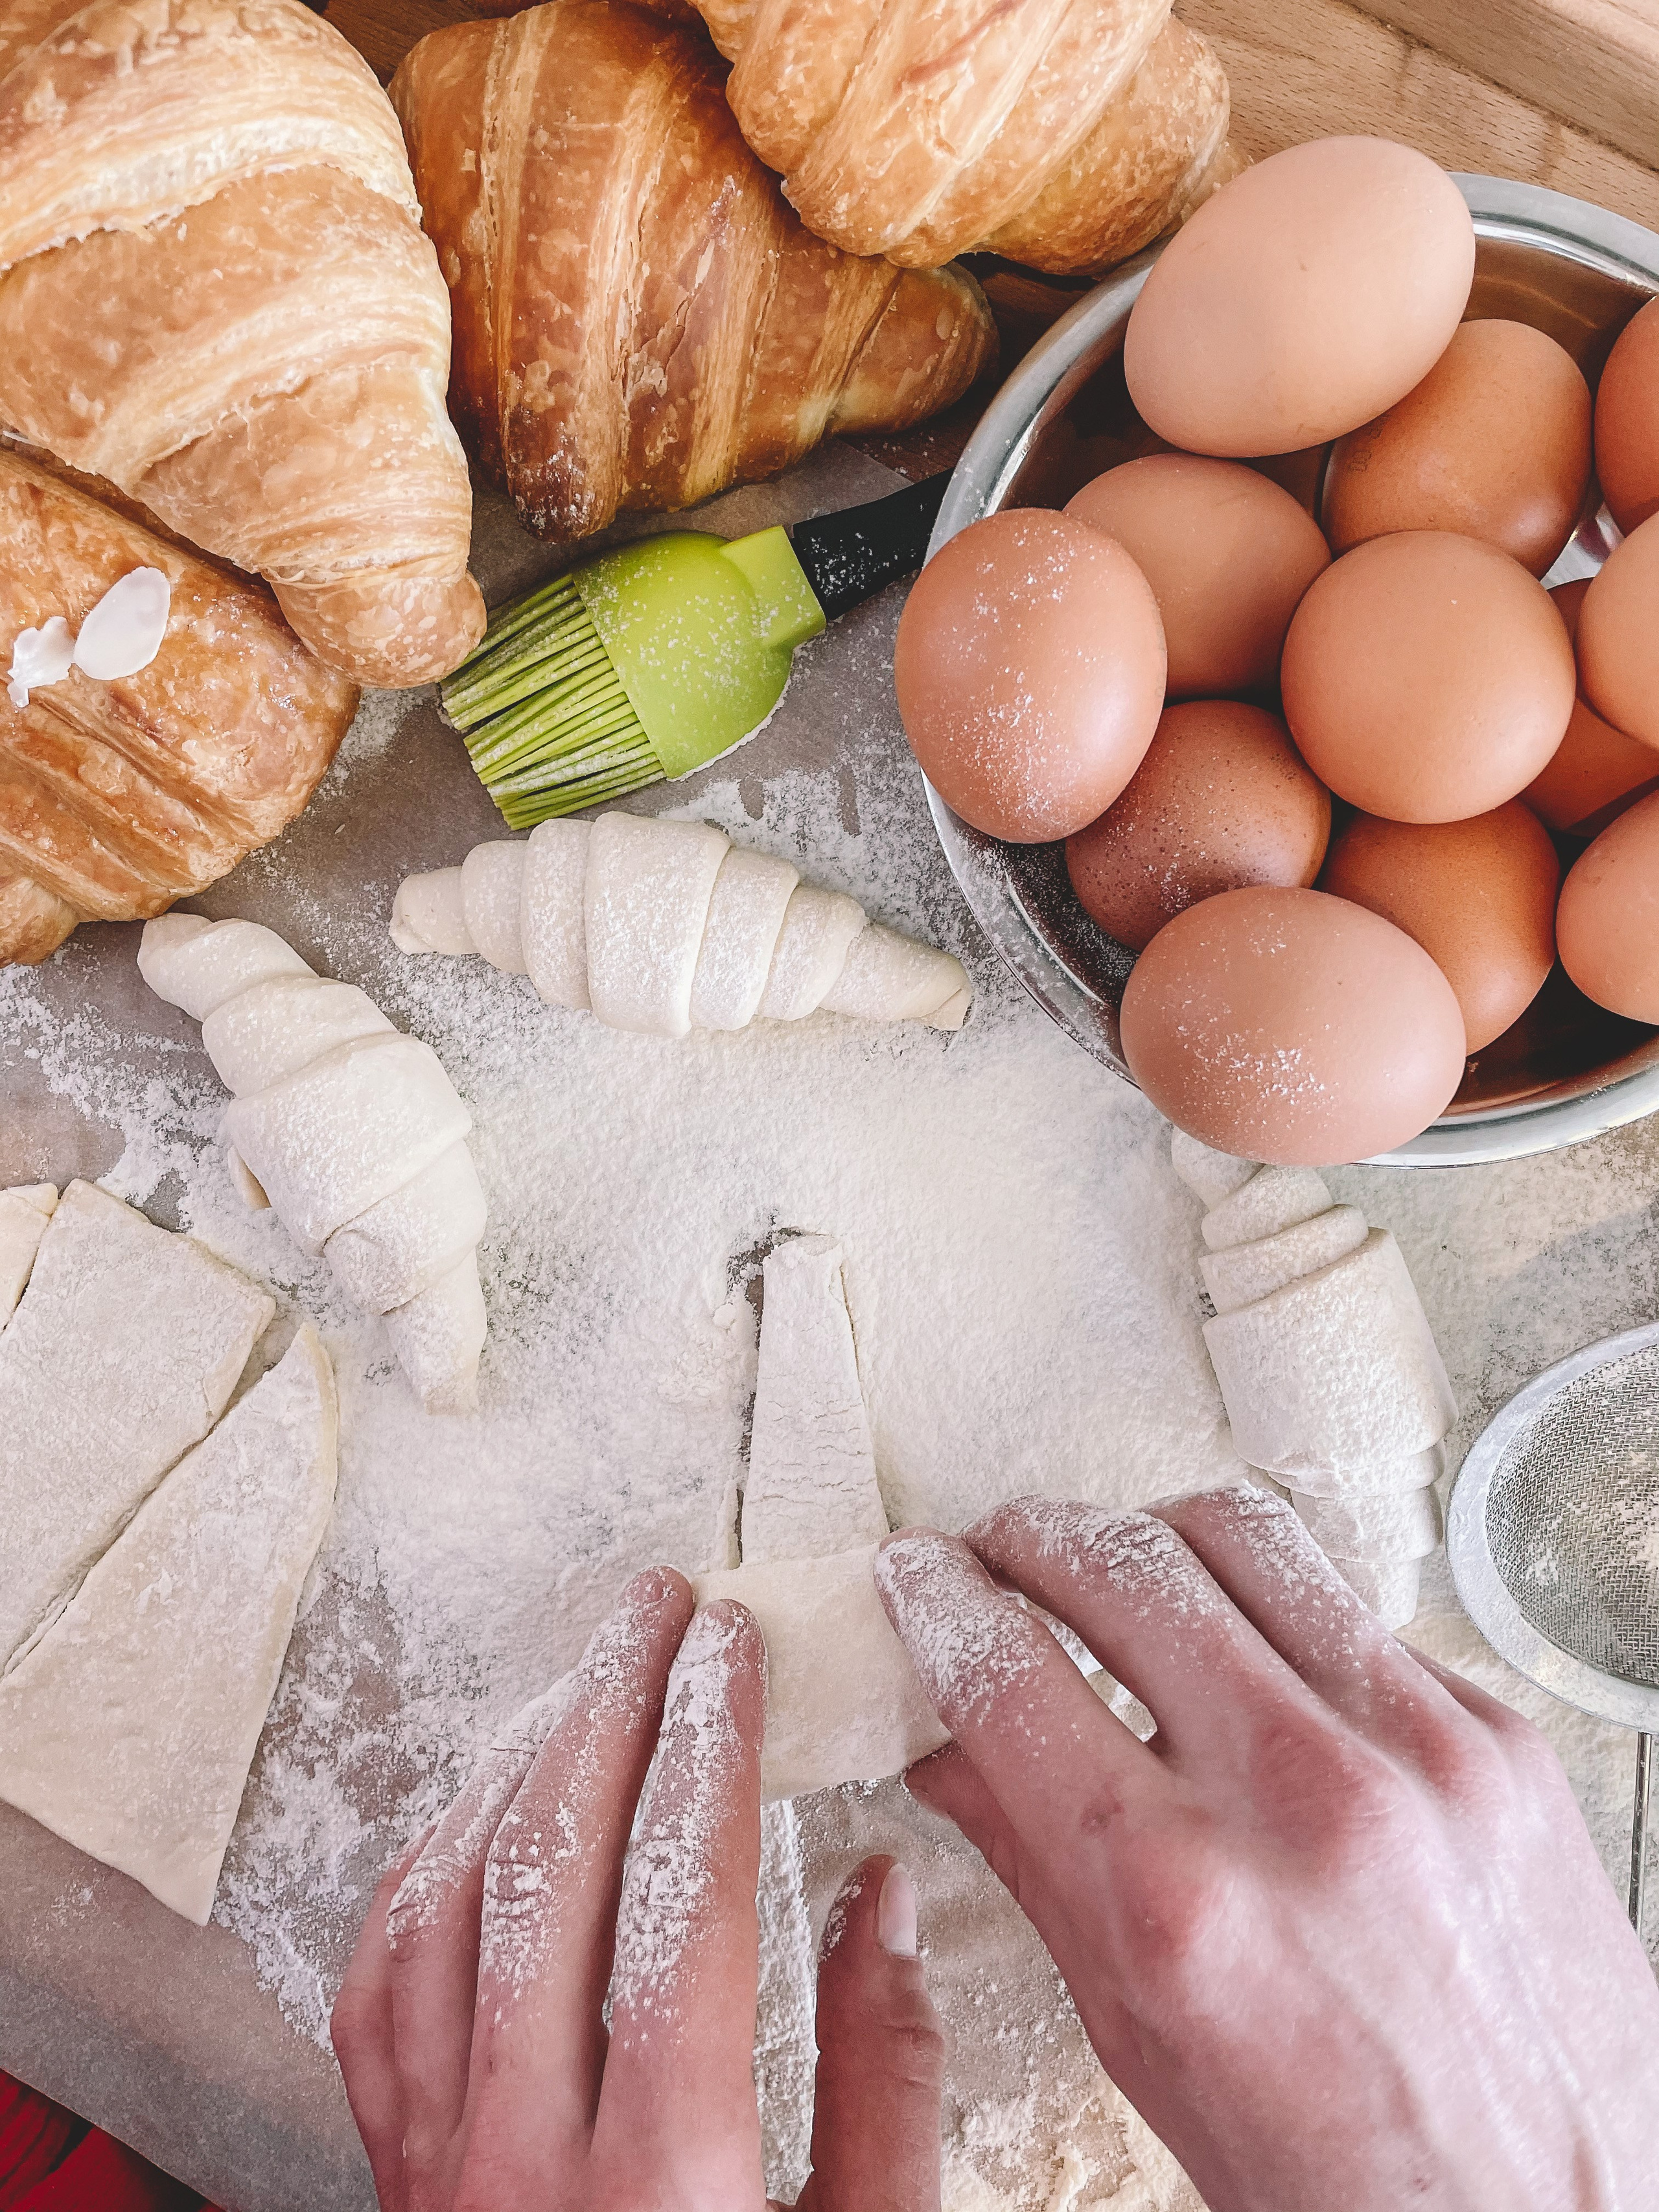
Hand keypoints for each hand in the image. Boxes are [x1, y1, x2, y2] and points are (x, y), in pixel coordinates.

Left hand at [330, 1569, 942, 2211]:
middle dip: (612, 1708)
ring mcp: (437, 2168)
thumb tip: (882, 1897)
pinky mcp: (395, 2172)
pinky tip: (483, 1805)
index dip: (709, 1748)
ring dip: (521, 1762)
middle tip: (659, 1612)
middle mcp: (523, 2166)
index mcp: (662, 2187)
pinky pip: (381, 1980)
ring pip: (448, 1904)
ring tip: (587, 1674)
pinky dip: (430, 1863)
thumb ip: (886, 2077)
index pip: (678, 1900)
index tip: (735, 1649)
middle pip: (549, 1871)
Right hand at [876, 1484, 1658, 2211]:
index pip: (1010, 1673)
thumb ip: (1036, 1869)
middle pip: (1118, 1564)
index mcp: (1181, 1899)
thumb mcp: (1143, 2044)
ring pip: (1242, 1537)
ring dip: (1148, 1538)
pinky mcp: (1501, 1737)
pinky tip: (1256, 1666)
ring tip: (1116, 1572)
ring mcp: (1421, 1751)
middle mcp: (1303, 1798)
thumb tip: (945, 1752)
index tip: (916, 1576)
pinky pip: (1355, 1614)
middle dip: (1026, 1540)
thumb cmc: (1347, 2178)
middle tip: (996, 1554)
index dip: (935, 1602)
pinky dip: (1277, 1618)